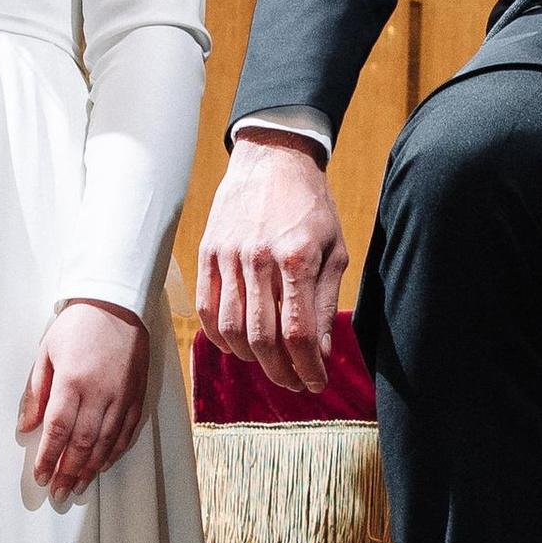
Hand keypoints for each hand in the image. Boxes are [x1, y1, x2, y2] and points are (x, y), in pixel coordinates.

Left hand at [18, 300, 150, 498]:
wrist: (117, 304)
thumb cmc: (78, 325)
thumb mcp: (46, 352)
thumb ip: (36, 392)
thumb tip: (26, 427)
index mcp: (72, 380)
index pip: (57, 429)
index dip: (48, 457)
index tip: (41, 476)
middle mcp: (99, 392)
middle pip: (82, 443)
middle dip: (68, 472)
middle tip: (58, 492)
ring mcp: (122, 395)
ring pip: (106, 443)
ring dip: (90, 469)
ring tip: (78, 487)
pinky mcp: (138, 395)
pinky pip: (127, 431)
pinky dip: (114, 452)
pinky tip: (102, 465)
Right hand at [196, 130, 348, 393]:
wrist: (272, 158)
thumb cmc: (310, 205)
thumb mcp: (335, 249)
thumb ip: (325, 301)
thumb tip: (321, 352)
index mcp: (296, 257)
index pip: (298, 332)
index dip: (308, 367)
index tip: (315, 383)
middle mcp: (258, 259)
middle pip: (263, 338)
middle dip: (281, 372)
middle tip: (294, 384)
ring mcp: (228, 256)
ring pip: (231, 329)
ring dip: (251, 359)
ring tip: (270, 366)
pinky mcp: (207, 253)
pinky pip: (206, 308)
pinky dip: (220, 336)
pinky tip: (237, 346)